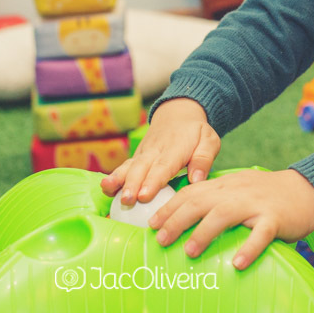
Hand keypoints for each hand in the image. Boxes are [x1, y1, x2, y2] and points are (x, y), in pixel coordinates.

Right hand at [101, 98, 219, 203]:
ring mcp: (144, 153)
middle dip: (132, 184)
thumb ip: (204, 159)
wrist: (178, 113)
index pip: (163, 166)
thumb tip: (196, 180)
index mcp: (175, 148)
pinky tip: (104, 187)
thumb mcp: (209, 140)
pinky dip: (114, 176)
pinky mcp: (137, 157)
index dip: (153, 181)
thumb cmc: (195, 132)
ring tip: (107, 189)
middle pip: (142, 168)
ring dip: (119, 179)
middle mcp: (155, 151)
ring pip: (130, 166)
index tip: (144, 196)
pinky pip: (125, 166)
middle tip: (126, 200)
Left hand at [147, 168, 313, 269]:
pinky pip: (260, 234)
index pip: (190, 193)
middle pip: (199, 202)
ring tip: (188, 252)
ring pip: (224, 215)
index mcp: (224, 185)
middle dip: (176, 220)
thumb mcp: (237, 189)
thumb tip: (186, 219)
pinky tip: (237, 264)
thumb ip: (216, 199)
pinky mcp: (275, 218)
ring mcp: (255, 204)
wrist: (307, 189)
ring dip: (203, 233)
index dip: (169, 207)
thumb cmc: (267, 194)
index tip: (150, 222)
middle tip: (159, 238)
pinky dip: (248, 248)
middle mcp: (235, 192)